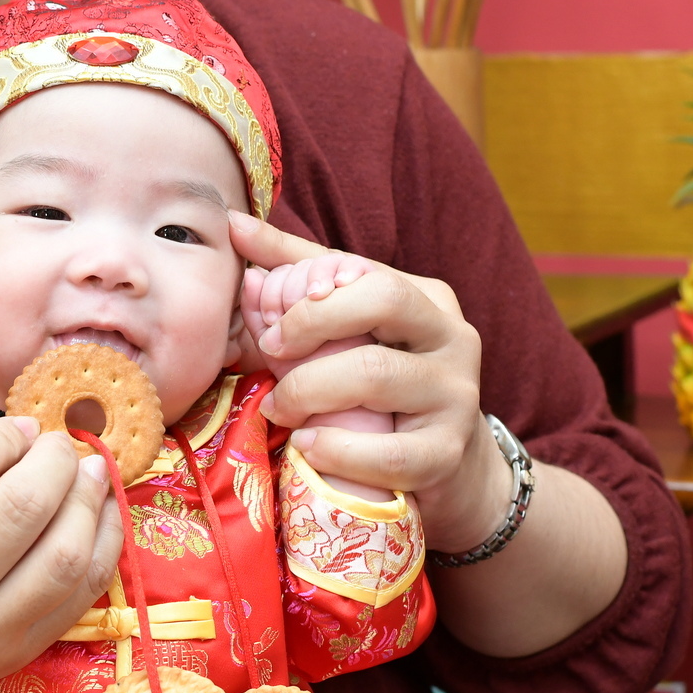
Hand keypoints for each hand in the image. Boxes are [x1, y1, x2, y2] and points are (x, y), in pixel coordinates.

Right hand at [0, 417, 121, 692]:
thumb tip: (3, 430)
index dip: (1, 435)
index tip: (15, 426)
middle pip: (22, 507)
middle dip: (52, 458)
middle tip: (56, 442)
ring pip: (63, 555)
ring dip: (87, 500)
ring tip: (87, 471)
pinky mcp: (13, 657)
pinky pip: (78, 596)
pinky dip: (101, 547)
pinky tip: (99, 515)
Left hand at [228, 211, 502, 551]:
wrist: (447, 466)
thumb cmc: (383, 386)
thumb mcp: (350, 325)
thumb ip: (297, 272)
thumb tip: (236, 226)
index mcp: (429, 299)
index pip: (368, 273)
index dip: (311, 293)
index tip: (268, 322)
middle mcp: (453, 338)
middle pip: (384, 303)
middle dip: (312, 324)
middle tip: (270, 353)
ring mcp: (456, 397)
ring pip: (377, 375)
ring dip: (309, 391)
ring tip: (278, 408)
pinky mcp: (447, 454)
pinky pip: (388, 452)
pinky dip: (336, 450)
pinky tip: (307, 448)